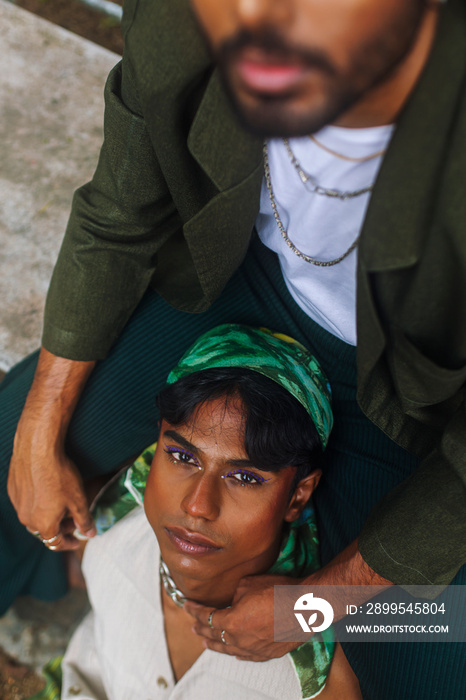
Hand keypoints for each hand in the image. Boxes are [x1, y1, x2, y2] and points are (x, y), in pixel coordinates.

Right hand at [7, 347, 96, 550]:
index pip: (55, 543)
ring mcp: (17, 503)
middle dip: (60, 528)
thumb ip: (84, 519)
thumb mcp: (79, 499)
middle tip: (74, 519)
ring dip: (47, 515)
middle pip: (44, 531)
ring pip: (33, 516)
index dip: (69, 543)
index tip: (78, 539)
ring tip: (61, 504)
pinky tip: (47, 490)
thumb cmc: (60, 475)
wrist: (38, 448)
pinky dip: (37, 501)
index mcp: (43, 524)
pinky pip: (25, 501)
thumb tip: (90, 533)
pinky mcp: (13, 488)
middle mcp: (26, 517)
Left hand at [185, 574, 301, 660]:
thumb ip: (235, 595)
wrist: (305, 606)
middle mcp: (240, 640)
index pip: (207, 616)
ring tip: (205, 642)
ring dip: (215, 644)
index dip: (195, 610)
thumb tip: (234, 601)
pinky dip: (237, 653)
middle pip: (214, 635)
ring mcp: (254, 649)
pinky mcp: (269, 653)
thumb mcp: (248, 584)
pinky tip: (233, 653)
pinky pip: (247, 656)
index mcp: (231, 622)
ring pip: (229, 649)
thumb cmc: (278, 591)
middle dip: (202, 628)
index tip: (187, 605)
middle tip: (193, 625)